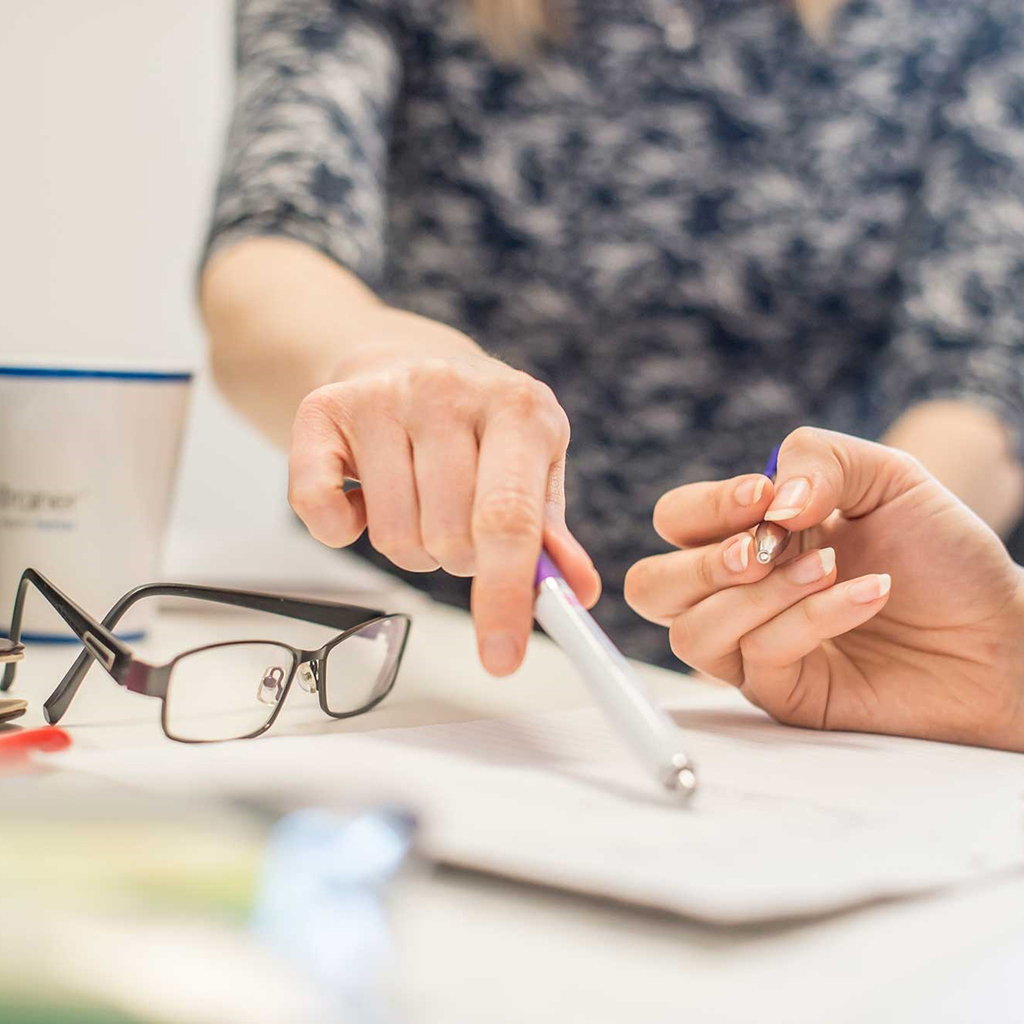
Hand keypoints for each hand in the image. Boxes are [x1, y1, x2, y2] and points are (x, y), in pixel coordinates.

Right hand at [288, 325, 599, 676]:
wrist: (406, 359)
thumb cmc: (479, 429)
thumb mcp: (532, 467)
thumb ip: (549, 533)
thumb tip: (577, 592)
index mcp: (518, 408)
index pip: (509, 519)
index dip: (505, 596)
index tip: (501, 658)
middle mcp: (449, 390)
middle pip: (449, 538)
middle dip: (457, 558)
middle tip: (457, 522)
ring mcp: (383, 395)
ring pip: (392, 537)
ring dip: (409, 546)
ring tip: (417, 502)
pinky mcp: (323, 407)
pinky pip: (319, 512)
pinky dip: (340, 530)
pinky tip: (363, 496)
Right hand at [624, 427, 1023, 750]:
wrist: (1000, 633)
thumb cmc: (943, 555)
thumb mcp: (887, 476)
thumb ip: (819, 460)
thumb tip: (767, 507)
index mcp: (749, 535)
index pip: (676, 521)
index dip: (703, 508)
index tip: (759, 495)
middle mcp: (739, 592)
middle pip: (651, 587)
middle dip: (702, 564)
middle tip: (763, 549)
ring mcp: (754, 647)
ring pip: (690, 633)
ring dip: (757, 594)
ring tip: (826, 568)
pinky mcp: (783, 692)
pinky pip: (758, 658)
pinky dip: (810, 619)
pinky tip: (866, 596)